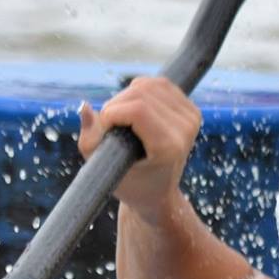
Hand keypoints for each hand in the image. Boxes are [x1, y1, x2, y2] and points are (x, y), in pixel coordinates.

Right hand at [78, 76, 200, 217]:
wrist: (158, 194)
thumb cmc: (130, 184)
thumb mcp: (103, 168)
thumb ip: (90, 140)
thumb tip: (85, 106)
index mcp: (169, 147)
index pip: (138, 110)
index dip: (112, 112)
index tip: (104, 128)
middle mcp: (185, 130)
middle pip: (140, 92)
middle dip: (116, 104)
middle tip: (110, 125)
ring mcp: (192, 118)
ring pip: (148, 84)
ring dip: (126, 96)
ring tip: (122, 118)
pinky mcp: (192, 110)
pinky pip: (159, 84)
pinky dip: (140, 90)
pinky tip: (135, 108)